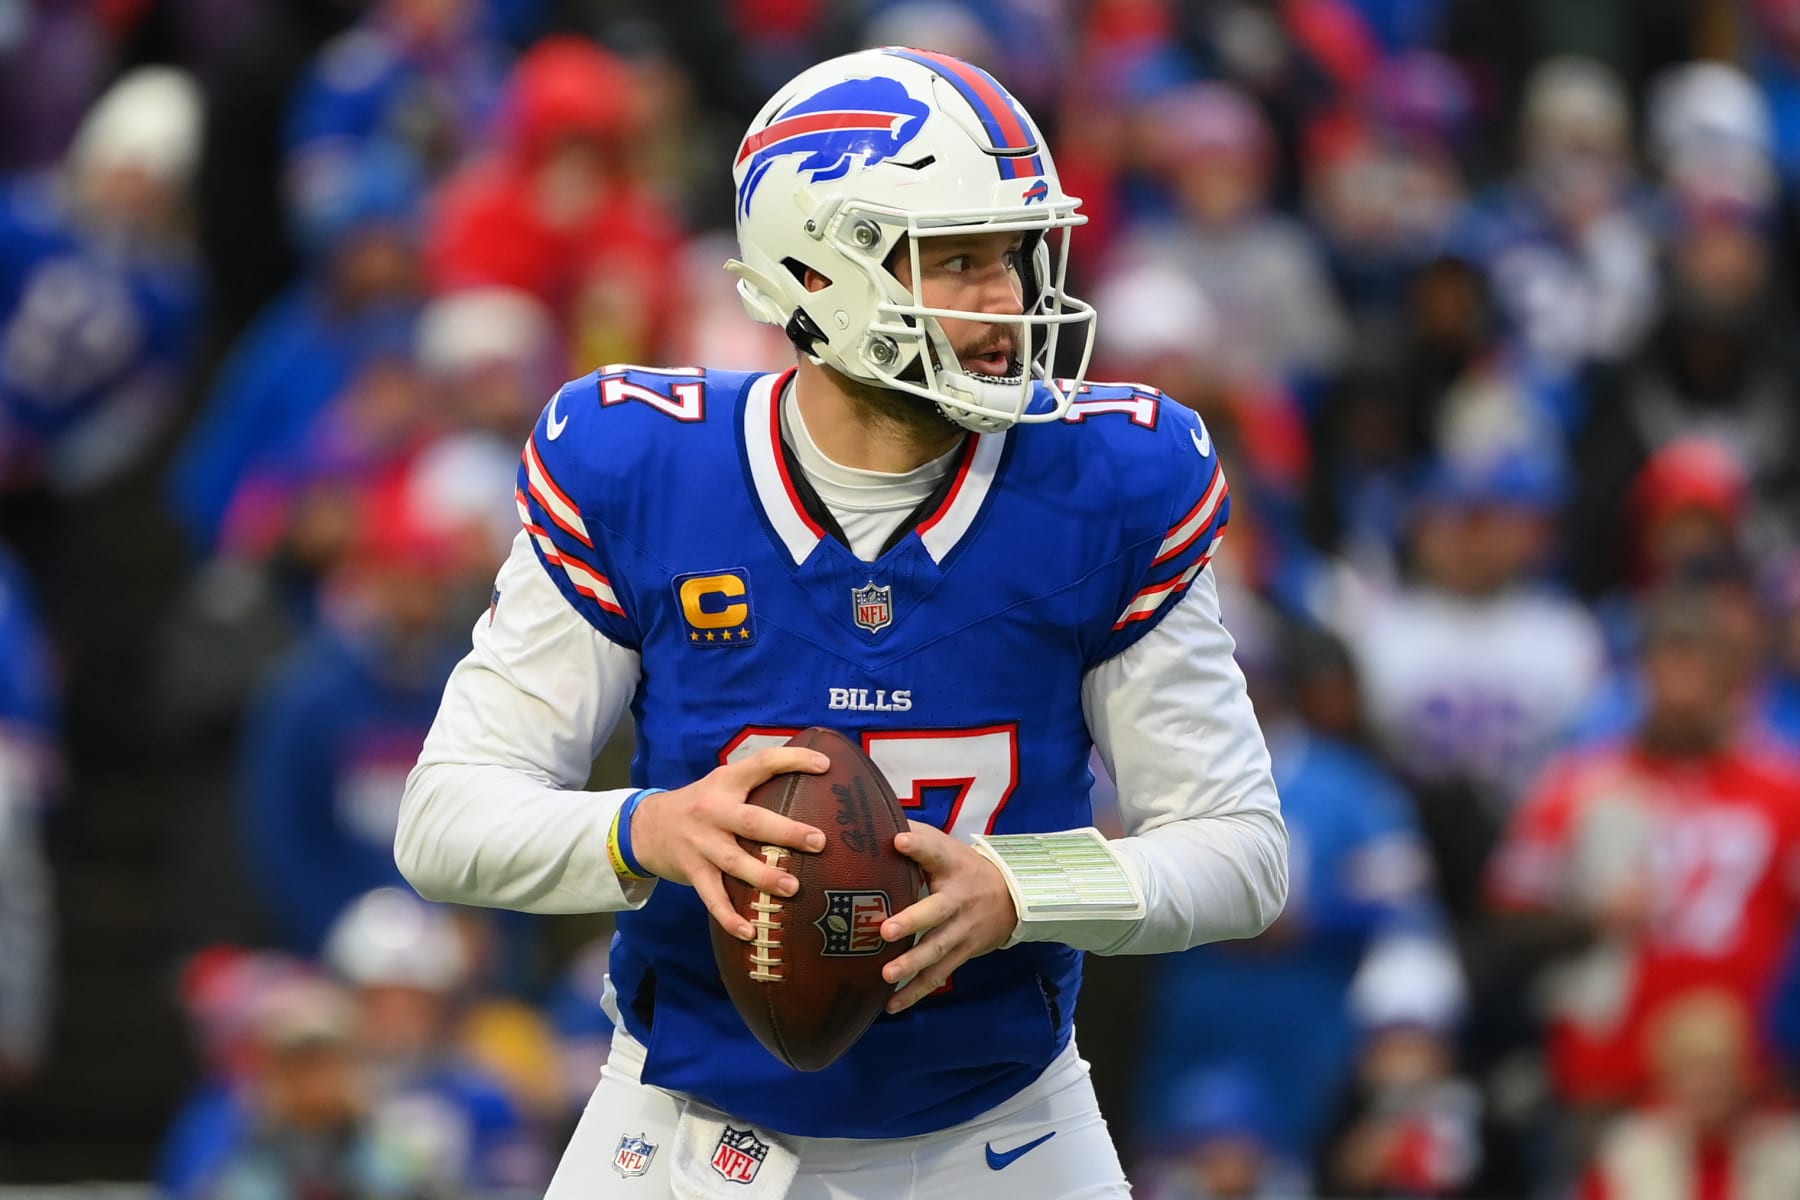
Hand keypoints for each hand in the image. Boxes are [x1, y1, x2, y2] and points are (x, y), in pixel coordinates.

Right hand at [631, 747, 828, 940]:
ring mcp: (701, 844)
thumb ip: (756, 784)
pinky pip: (713, 898)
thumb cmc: (699, 804)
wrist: (645, 826)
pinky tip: (750, 933)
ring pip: (735, 862)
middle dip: (786, 832)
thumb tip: (811, 785)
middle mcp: (713, 812)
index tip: (825, 764)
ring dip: (764, 876)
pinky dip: (730, 917)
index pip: (762, 763)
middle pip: (752, 821)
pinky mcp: (692, 872)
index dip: (792, 760)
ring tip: (793, 888)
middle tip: (818, 842)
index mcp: (726, 782)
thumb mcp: (722, 783)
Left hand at [879, 821, 1017, 1012]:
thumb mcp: (946, 847)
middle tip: (886, 931)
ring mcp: (962, 931)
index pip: (935, 851)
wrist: (1014, 898)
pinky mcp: (962, 954)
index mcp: (952, 866)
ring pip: (938, 949)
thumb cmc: (965, 868)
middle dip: (912, 922)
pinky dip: (916, 992)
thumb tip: (874, 824)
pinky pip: (939, 975)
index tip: (898, 840)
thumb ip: (916, 836)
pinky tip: (891, 1006)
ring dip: (912, 964)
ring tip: (886, 975)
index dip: (918, 846)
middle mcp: (958, 900)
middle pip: (936, 911)